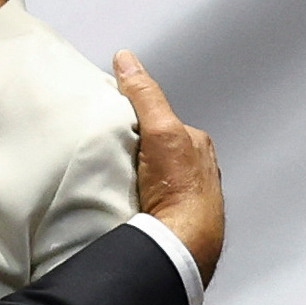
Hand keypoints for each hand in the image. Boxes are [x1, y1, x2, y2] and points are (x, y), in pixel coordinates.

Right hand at [114, 50, 222, 282]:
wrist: (182, 244)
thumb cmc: (181, 190)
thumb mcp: (161, 130)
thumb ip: (145, 95)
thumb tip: (127, 60)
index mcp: (196, 145)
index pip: (160, 120)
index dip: (135, 118)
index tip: (112, 121)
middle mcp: (195, 170)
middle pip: (155, 149)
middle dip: (134, 150)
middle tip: (109, 155)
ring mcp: (184, 198)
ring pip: (152, 176)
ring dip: (133, 178)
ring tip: (112, 181)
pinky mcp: (172, 221)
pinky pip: (149, 201)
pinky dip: (136, 200)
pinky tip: (123, 203)